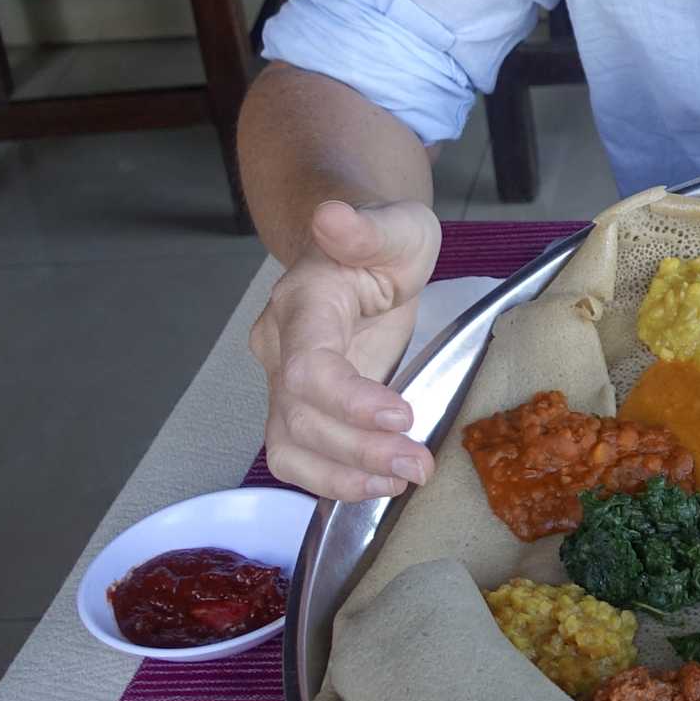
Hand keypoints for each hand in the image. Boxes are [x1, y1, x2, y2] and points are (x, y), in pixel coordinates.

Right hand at [248, 198, 443, 500]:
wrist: (363, 257)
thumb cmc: (385, 243)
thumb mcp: (397, 225)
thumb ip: (367, 228)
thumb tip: (331, 216)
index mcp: (305, 301)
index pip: (307, 365)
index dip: (347, 400)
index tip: (402, 415)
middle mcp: (281, 346)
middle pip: (299, 416)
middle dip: (358, 450)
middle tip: (418, 464)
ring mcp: (284, 382)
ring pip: (288, 447)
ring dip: (341, 477)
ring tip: (400, 482)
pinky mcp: (300, 409)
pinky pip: (301, 457)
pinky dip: (335, 480)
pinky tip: (381, 484)